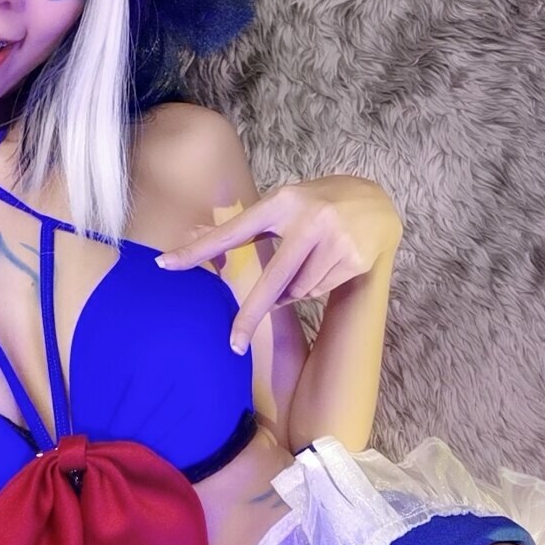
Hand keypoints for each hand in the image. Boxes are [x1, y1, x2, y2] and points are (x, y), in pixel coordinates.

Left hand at [156, 176, 402, 352]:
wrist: (378, 201)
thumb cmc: (319, 206)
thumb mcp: (285, 206)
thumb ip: (248, 227)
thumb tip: (199, 237)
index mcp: (282, 201)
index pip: (232, 231)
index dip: (199, 250)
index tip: (166, 265)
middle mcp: (308, 219)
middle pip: (272, 279)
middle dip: (251, 314)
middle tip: (233, 344)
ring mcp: (334, 239)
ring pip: (298, 289)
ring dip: (293, 290)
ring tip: (309, 262)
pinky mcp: (353, 258)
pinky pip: (320, 290)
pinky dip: (316, 288)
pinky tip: (330, 264)